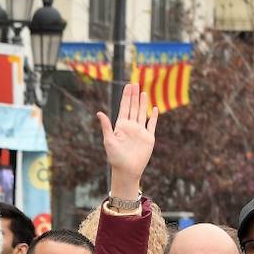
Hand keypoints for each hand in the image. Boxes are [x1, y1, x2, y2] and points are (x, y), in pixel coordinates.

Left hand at [96, 82, 157, 200]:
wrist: (127, 170)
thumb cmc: (115, 158)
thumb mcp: (109, 141)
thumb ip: (106, 126)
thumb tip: (99, 113)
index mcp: (121, 126)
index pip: (124, 107)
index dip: (126, 97)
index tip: (128, 86)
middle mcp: (131, 127)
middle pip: (133, 107)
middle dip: (134, 96)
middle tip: (135, 83)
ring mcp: (140, 131)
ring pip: (142, 113)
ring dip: (143, 103)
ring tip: (144, 92)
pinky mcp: (149, 137)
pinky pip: (152, 124)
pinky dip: (154, 116)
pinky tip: (154, 108)